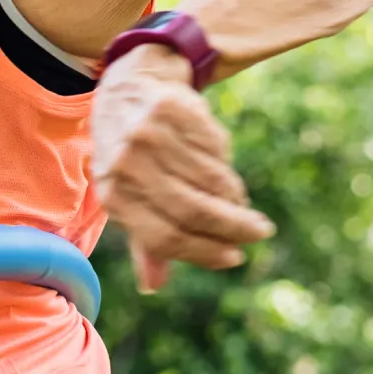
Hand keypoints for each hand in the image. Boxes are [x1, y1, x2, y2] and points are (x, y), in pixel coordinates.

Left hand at [87, 47, 274, 292]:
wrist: (127, 87)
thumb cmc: (130, 155)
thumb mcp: (126, 195)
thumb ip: (143, 240)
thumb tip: (153, 286)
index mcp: (114, 195)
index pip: (165, 237)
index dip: (204, 252)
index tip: (234, 257)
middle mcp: (127, 165)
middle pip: (193, 210)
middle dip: (233, 227)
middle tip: (259, 233)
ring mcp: (149, 134)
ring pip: (210, 180)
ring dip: (234, 198)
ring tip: (243, 205)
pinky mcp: (172, 109)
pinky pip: (215, 148)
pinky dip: (226, 164)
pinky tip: (225, 169)